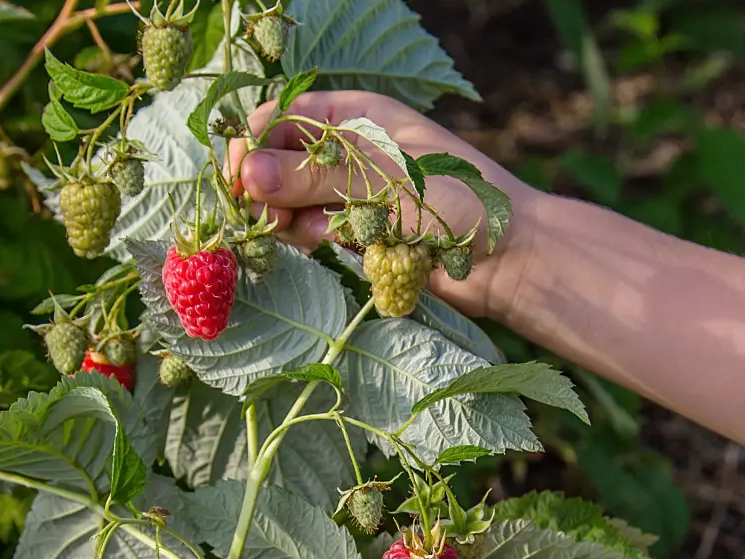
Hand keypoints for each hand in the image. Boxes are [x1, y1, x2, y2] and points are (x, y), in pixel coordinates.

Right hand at [226, 90, 540, 319]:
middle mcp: (347, 149)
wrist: (506, 258)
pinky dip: (314, 241)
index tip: (238, 181)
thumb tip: (247, 172)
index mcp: (356, 115)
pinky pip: (312, 232)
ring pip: (290, 202)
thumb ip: (314, 176)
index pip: (281, 118)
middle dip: (269, 190)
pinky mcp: (355, 230)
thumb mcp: (383, 180)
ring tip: (322, 235)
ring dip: (292, 220)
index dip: (253, 146)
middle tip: (277, 218)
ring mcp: (350, 191)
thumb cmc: (457, 202)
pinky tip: (336, 246)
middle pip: (277, 162)